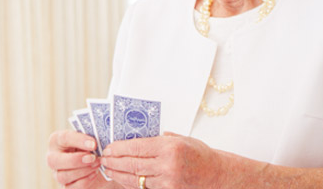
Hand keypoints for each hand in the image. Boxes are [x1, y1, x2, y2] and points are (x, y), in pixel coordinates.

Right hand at [47, 129, 107, 187]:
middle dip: (75, 160)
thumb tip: (93, 144)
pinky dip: (85, 181)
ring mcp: (57, 174)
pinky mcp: (65, 186)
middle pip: (54, 161)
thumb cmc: (89, 146)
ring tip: (97, 165)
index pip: (63, 138)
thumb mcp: (88, 139)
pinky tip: (95, 173)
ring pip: (62, 176)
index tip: (94, 144)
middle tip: (93, 158)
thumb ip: (88, 139)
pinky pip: (71, 187)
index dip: (79, 141)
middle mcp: (53, 158)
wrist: (96, 162)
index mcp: (56, 140)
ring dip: (82, 171)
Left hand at [100, 132, 221, 188]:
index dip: (119, 148)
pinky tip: (123, 179)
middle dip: (115, 162)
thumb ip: (158, 139)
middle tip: (103, 159)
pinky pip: (145, 188)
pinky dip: (131, 183)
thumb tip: (134, 138)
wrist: (218, 175)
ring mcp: (168, 181)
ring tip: (109, 170)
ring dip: (119, 175)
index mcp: (170, 147)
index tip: (108, 148)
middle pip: (133, 164)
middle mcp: (168, 165)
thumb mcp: (181, 139)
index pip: (137, 146)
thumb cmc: (199, 154)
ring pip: (136, 179)